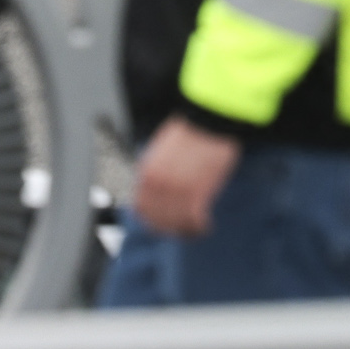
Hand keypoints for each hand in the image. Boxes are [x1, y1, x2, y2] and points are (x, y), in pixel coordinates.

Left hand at [129, 117, 240, 237]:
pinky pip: (194, 220)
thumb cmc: (190, 131)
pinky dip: (200, 227)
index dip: (153, 219)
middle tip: (185, 228)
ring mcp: (175, 189)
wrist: (208, 119)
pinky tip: (207, 225)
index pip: (141, 209)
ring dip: (187, 229)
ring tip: (198, 227)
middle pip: (158, 220)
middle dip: (172, 227)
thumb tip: (155, 192)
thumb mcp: (162, 150)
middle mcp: (157, 184)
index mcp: (146, 172)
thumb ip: (156, 172)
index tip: (166, 223)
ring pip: (177, 223)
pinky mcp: (196, 192)